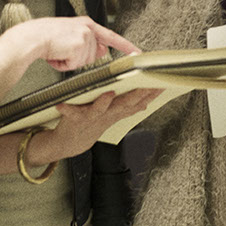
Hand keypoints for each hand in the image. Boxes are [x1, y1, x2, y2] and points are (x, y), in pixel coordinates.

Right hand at [18, 16, 140, 71]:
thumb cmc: (45, 36)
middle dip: (77, 58)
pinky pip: (74, 65)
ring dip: (68, 61)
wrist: (31, 36)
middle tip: (61, 50)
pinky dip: (63, 64)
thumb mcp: (69, 36)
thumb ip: (87, 43)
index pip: (110, 36)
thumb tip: (102, 51)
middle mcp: (88, 28)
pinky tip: (55, 54)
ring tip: (56, 51)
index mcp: (86, 24)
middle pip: (93, 55)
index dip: (125, 45)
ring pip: (83, 62)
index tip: (137, 52)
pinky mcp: (78, 45)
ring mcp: (84, 37)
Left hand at [46, 89, 162, 158]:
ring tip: (109, 93)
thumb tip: (146, 101)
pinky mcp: (75, 119)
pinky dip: (67, 109)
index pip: (138, 101)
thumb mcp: (112, 116)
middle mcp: (107, 114)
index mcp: (116, 111)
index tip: (162, 83)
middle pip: (125, 104)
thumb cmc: (90, 125)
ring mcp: (91, 117)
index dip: (151, 93)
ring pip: (101, 109)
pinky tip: (62, 105)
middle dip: (136, 95)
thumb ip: (128, 108)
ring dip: (105, 102)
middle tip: (147, 85)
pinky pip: (71, 113)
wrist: (70, 143)